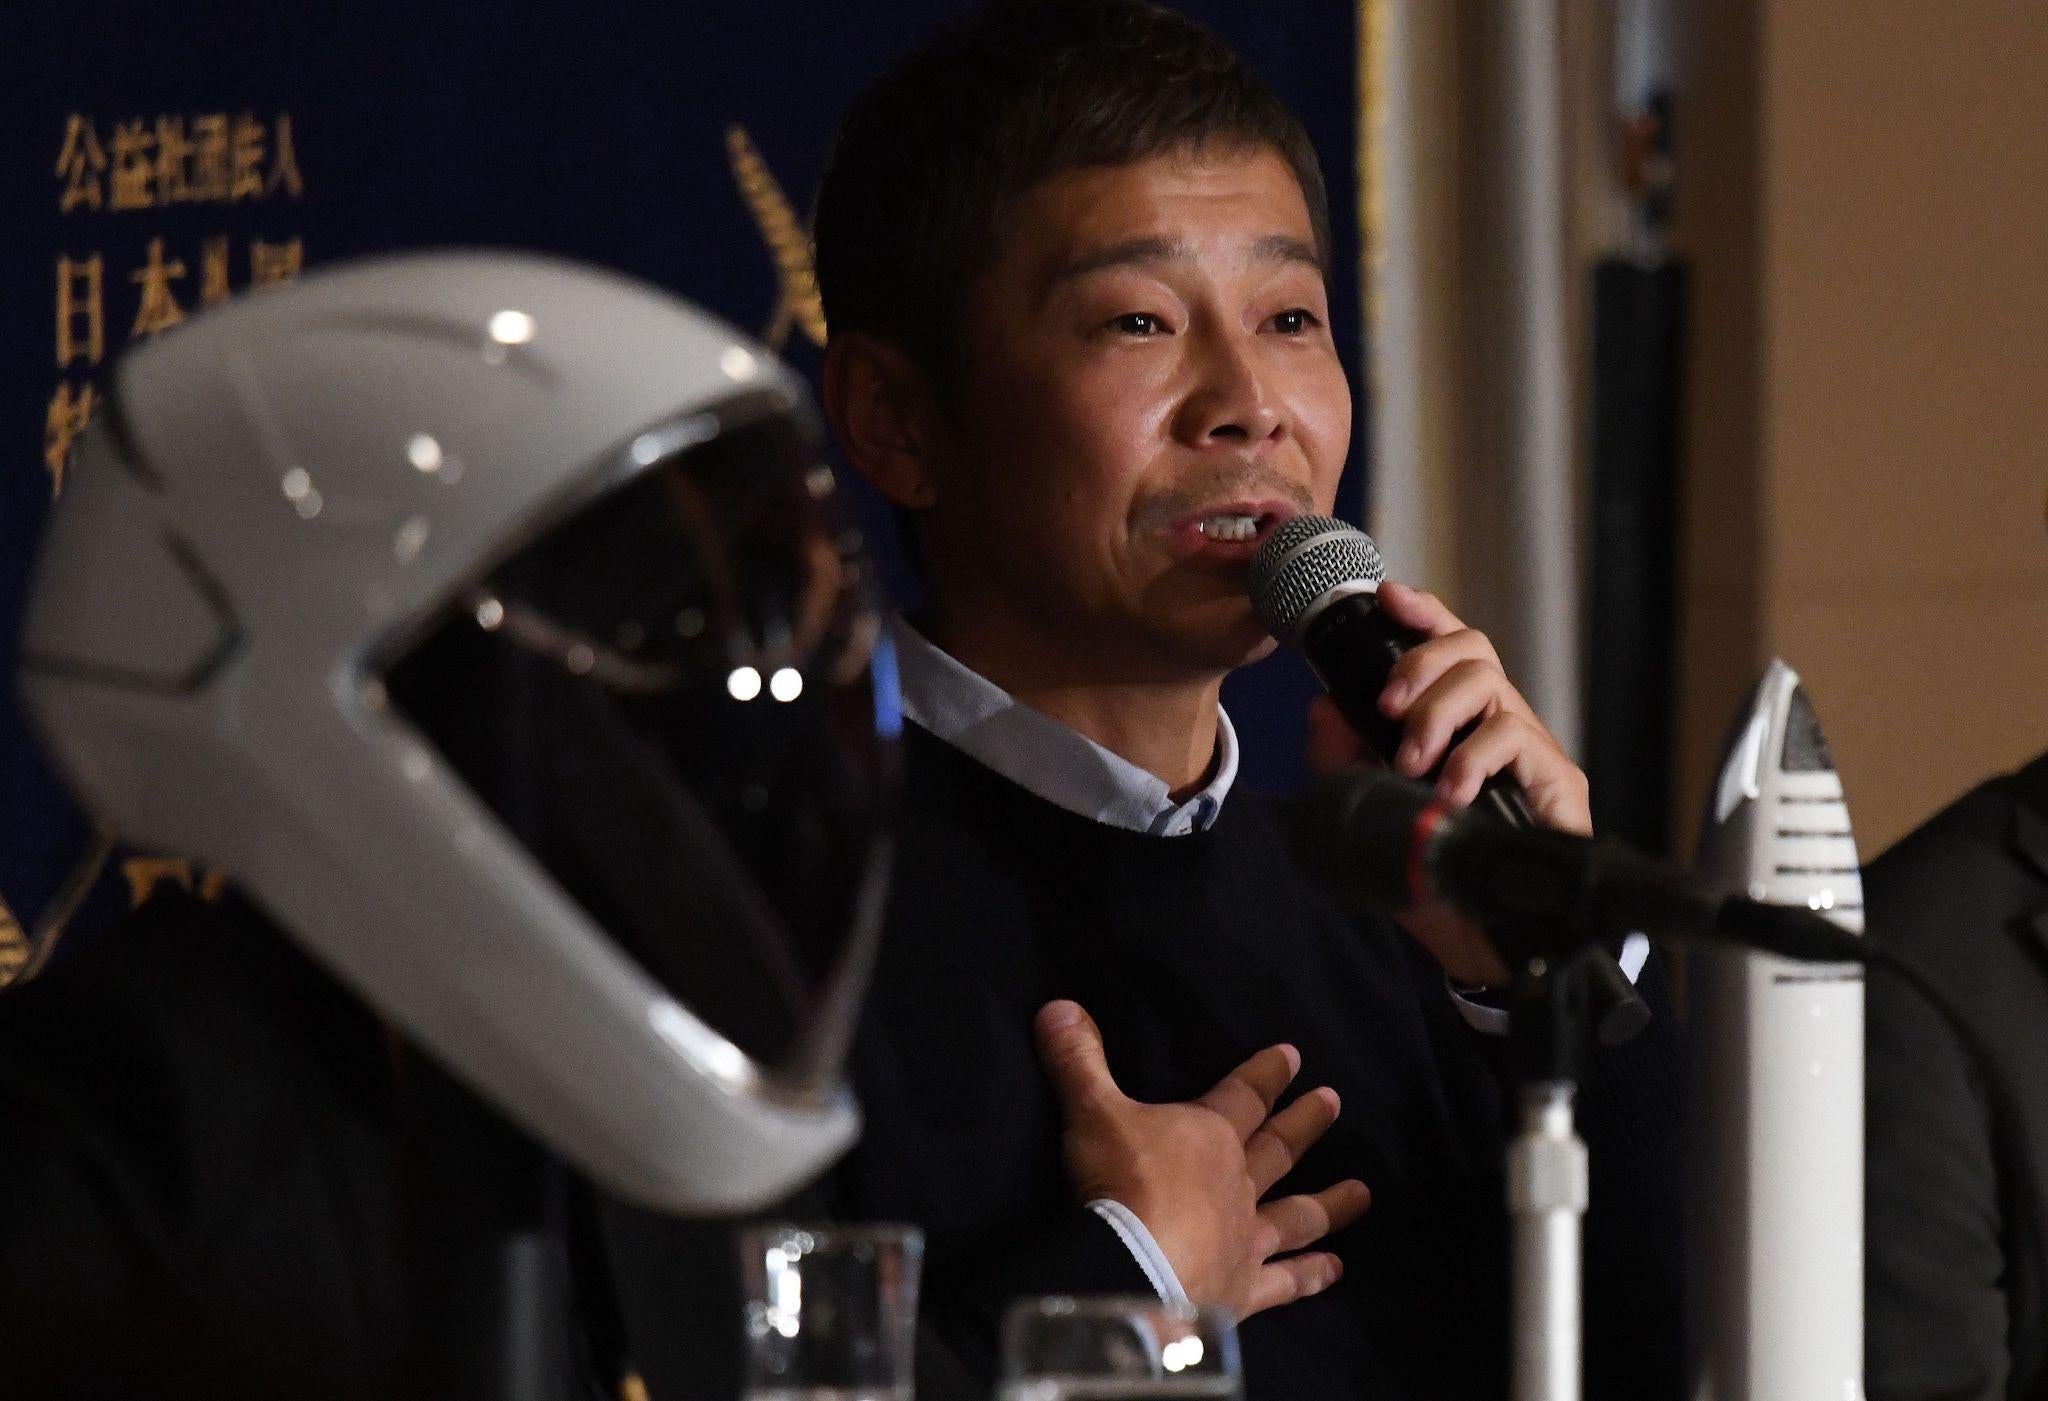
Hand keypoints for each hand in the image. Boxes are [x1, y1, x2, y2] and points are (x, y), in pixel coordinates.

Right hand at [1033, 1000, 1370, 1319]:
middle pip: (1279, 1147)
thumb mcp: (1091, 1112)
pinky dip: (1312, 1275)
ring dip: (1330, 1203)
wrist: (1136, 1270)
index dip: (1267, 1074)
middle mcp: (1239, 1184)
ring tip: (1364, 1193)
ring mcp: (1247, 1238)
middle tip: (1337, 1101)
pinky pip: (1287, 1281)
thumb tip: (1057, 1005)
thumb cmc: (1119, 1183)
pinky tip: (1336, 1269)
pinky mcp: (1246, 1289)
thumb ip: (1078, 1062)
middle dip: (1306, 1122)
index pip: (1244, 1095)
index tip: (1295, 1056)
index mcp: (1209, 1135)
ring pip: (1297, 1214)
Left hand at [1304, 581, 1590, 985]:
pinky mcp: (1558, 782)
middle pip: (1472, 648)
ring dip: (1439, 713)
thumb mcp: (1364, 804)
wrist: (1470, 936)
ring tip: (1413, 762)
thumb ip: (1338, 754)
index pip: (1447, 646)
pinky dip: (1474, 758)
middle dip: (1421, 664)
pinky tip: (1450, 789)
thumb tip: (1322, 705)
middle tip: (1387, 708)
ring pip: (1491, 683)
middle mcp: (1496, 723)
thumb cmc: (1424, 864)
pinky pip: (1517, 738)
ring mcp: (1529, 750)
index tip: (1388, 598)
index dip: (1423, 613)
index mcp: (1455, 719)